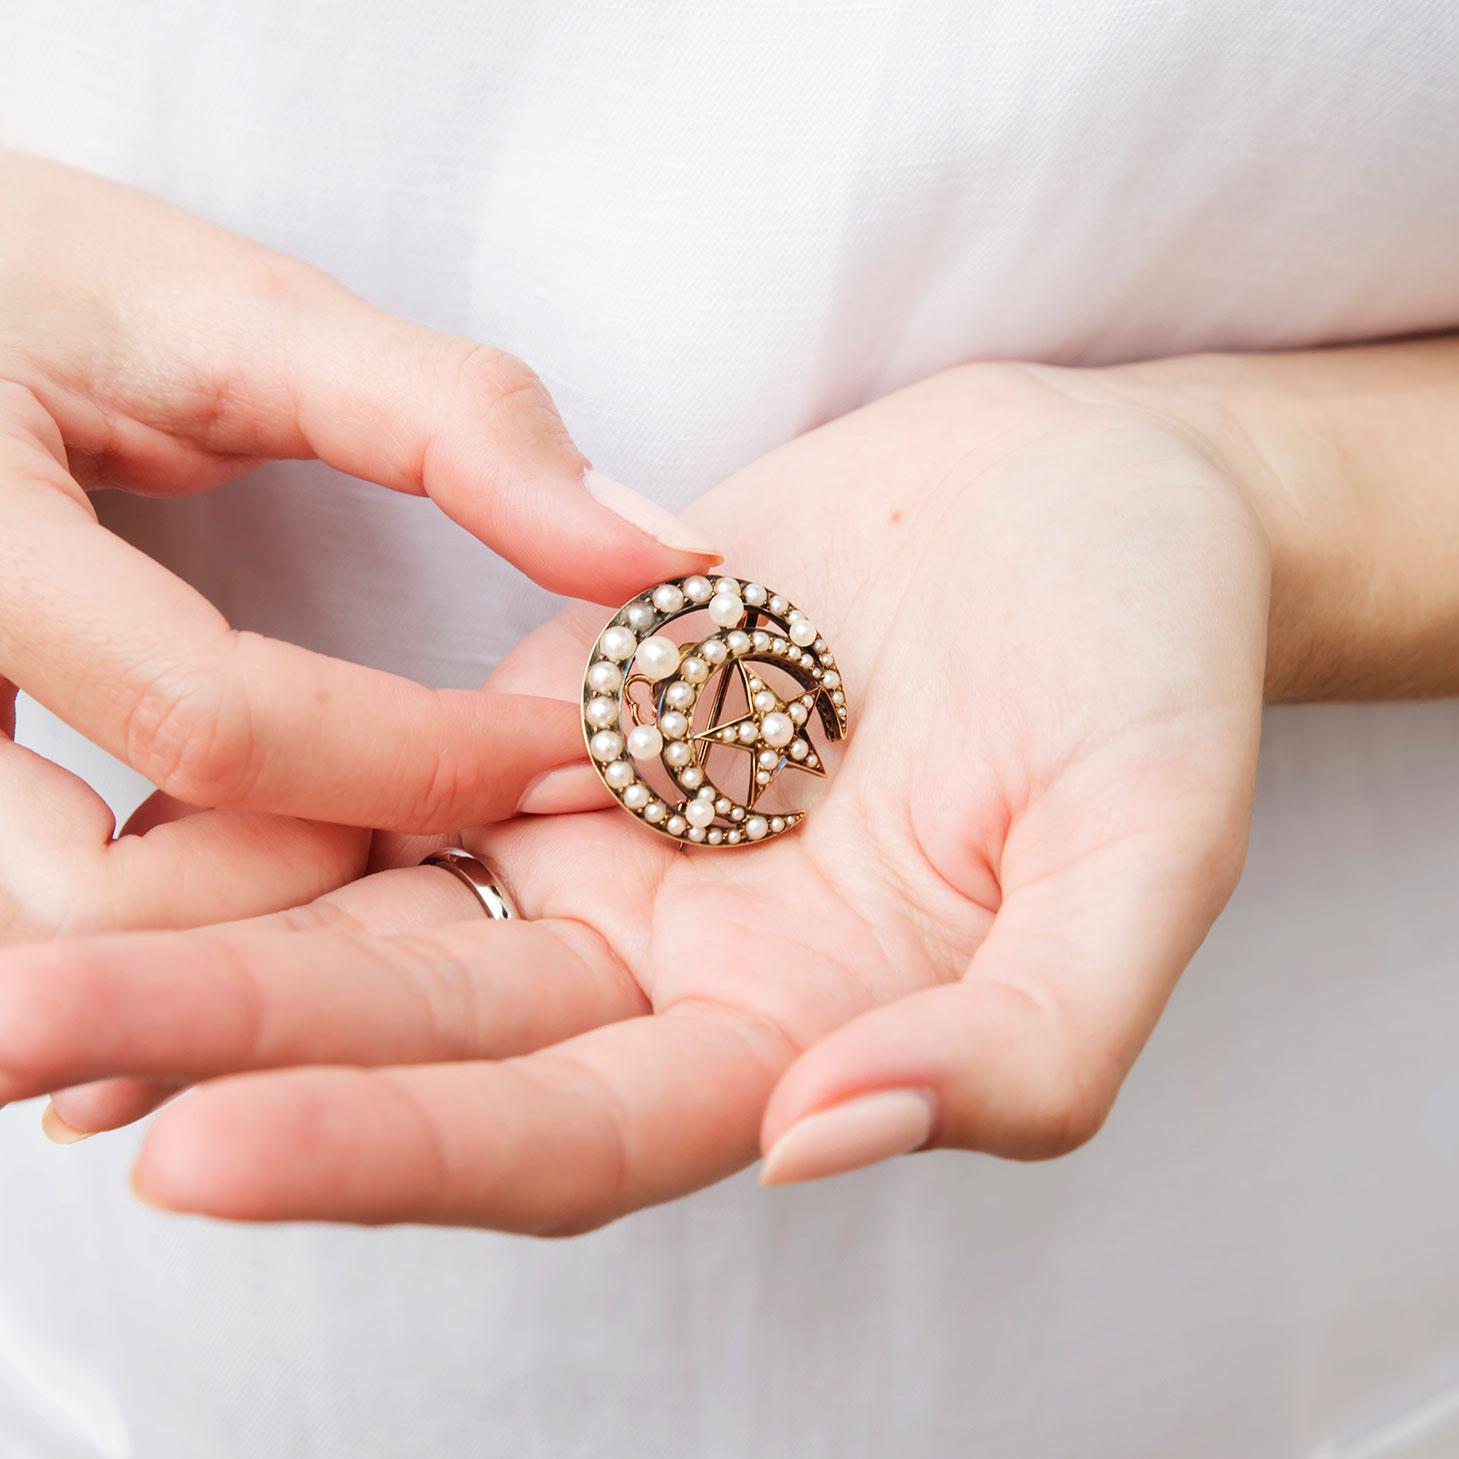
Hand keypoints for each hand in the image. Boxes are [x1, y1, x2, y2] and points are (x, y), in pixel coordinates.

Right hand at [0, 150, 717, 941]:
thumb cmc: (40, 280)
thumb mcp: (236, 314)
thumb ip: (455, 423)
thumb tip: (662, 557)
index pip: (213, 720)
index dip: (426, 758)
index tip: (573, 748)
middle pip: (100, 892)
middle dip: (305, 882)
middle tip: (449, 807)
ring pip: (61, 931)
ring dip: (237, 912)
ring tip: (353, 812)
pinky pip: (36, 899)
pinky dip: (165, 898)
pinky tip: (251, 826)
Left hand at [0, 364, 1267, 1222]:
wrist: (1103, 499)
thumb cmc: (1154, 667)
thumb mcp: (1152, 853)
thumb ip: (1027, 1039)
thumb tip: (823, 1138)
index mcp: (805, 1038)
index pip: (567, 1132)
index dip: (389, 1153)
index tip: (188, 1151)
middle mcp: (683, 964)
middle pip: (423, 1035)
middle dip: (220, 1047)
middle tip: (9, 1039)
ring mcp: (619, 839)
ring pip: (383, 910)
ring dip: (207, 928)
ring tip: (11, 949)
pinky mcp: (576, 714)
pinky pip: (403, 768)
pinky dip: (274, 794)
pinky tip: (135, 806)